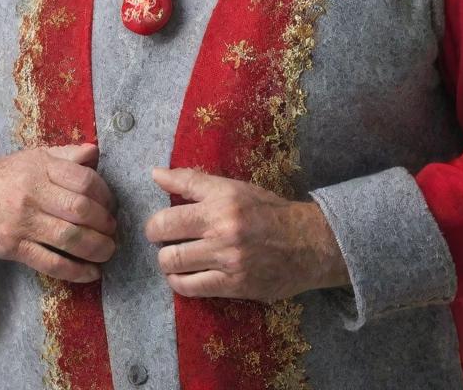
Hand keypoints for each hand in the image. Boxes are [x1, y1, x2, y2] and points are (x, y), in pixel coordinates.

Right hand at [0, 142, 116, 282]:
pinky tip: (91, 273)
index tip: (111, 204)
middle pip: (79, 210)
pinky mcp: (12, 249)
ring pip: (68, 238)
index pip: (84, 180)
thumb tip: (96, 152)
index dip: (105, 194)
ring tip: (108, 251)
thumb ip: (66, 155)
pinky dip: (75, 271)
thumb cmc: (4, 176)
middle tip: (113, 230)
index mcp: (40, 167)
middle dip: (104, 223)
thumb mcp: (33, 157)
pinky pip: (50, 263)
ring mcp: (21, 223)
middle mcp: (32, 193)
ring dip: (96, 248)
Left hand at [144, 166, 350, 301]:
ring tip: (173, 257)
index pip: (177, 191)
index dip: (157, 211)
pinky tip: (184, 275)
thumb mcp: (234, 188)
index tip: (158, 220)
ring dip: (166, 260)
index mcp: (223, 198)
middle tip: (161, 238)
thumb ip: (194, 182)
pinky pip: (190, 287)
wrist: (307, 244)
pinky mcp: (233, 285)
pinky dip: (178, 282)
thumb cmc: (267, 211)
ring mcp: (227, 257)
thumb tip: (156, 174)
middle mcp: (223, 225)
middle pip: (164, 229)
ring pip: (172, 260)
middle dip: (155, 234)